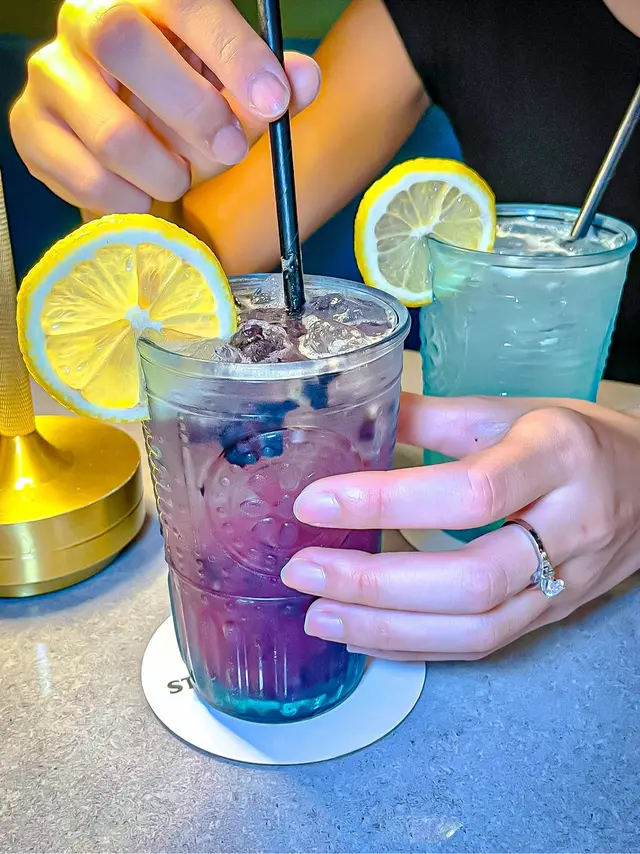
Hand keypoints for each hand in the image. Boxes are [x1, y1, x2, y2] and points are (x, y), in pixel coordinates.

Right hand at [10, 0, 319, 212]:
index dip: (233, 52)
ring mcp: (50, 75)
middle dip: (193, 110)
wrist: (117, 147)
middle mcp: (84, 20)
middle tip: (230, 150)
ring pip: (112, 132)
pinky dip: (130, 200)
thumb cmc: (180, 107)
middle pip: (122, 42)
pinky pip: (88, 179)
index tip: (275, 101)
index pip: (185, 1)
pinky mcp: (31, 129)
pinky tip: (143, 193)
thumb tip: (303, 80)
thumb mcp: (230, 91)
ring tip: (180, 178)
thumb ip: (267, 86)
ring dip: (165, 172)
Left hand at [282, 393, 639, 659]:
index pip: (468, 491)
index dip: (387, 503)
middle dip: (375, 584)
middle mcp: (567, 527)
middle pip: (469, 579)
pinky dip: (418, 646)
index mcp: (557, 456)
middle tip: (305, 570)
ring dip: (387, 629)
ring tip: (319, 616)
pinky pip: (482, 644)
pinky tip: (366, 636)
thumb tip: (356, 416)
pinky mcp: (551, 616)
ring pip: (475, 628)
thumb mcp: (516, 411)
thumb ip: (436, 417)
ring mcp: (564, 582)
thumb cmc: (580, 440)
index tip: (317, 502)